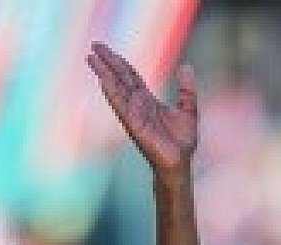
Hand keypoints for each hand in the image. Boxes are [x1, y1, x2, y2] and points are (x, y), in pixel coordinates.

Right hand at [87, 42, 196, 172]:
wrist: (179, 163)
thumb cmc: (182, 141)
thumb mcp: (188, 110)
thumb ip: (186, 89)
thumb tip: (187, 66)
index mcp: (147, 100)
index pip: (130, 76)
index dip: (119, 62)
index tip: (106, 50)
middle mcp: (137, 105)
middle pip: (120, 78)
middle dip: (108, 62)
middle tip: (94, 46)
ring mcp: (133, 114)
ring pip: (116, 89)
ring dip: (104, 73)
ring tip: (92, 58)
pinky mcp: (134, 124)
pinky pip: (121, 106)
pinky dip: (112, 92)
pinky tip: (103, 79)